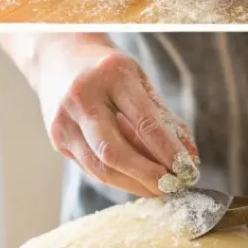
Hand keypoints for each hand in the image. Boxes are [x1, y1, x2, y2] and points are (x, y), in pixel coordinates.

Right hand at [32, 36, 199, 196]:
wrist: (58, 57)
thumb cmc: (110, 71)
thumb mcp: (140, 80)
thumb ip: (164, 117)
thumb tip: (190, 157)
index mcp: (111, 76)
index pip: (144, 121)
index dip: (167, 150)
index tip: (186, 169)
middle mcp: (82, 98)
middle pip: (114, 151)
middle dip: (147, 175)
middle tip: (172, 187)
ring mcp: (63, 121)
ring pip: (100, 167)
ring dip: (132, 184)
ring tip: (158, 190)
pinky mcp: (57, 139)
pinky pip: (91, 168)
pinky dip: (117, 178)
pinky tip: (137, 182)